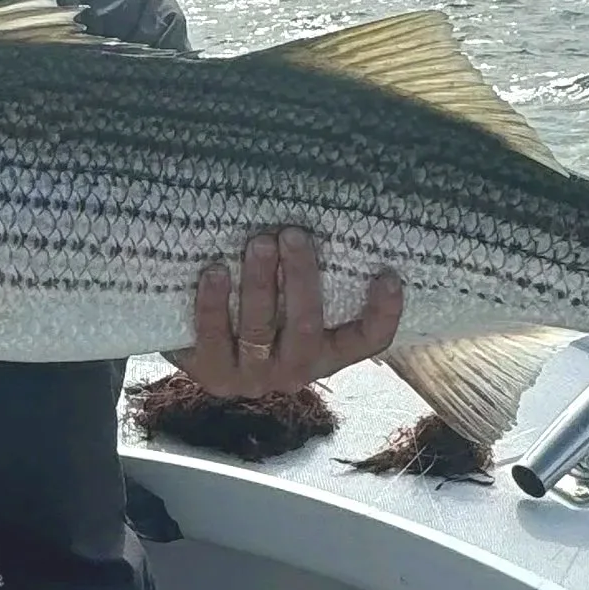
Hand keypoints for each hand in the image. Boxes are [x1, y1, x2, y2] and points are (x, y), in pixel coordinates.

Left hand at [175, 231, 402, 396]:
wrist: (201, 356)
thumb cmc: (260, 314)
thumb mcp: (291, 303)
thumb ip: (310, 278)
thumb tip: (326, 212)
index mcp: (325, 354)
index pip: (367, 342)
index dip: (383, 314)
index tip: (388, 276)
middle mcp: (293, 371)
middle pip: (306, 329)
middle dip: (301, 278)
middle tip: (293, 234)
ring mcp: (252, 377)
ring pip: (259, 331)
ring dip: (259, 282)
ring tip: (258, 242)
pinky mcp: (213, 375)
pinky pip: (213, 338)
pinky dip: (213, 303)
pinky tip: (215, 271)